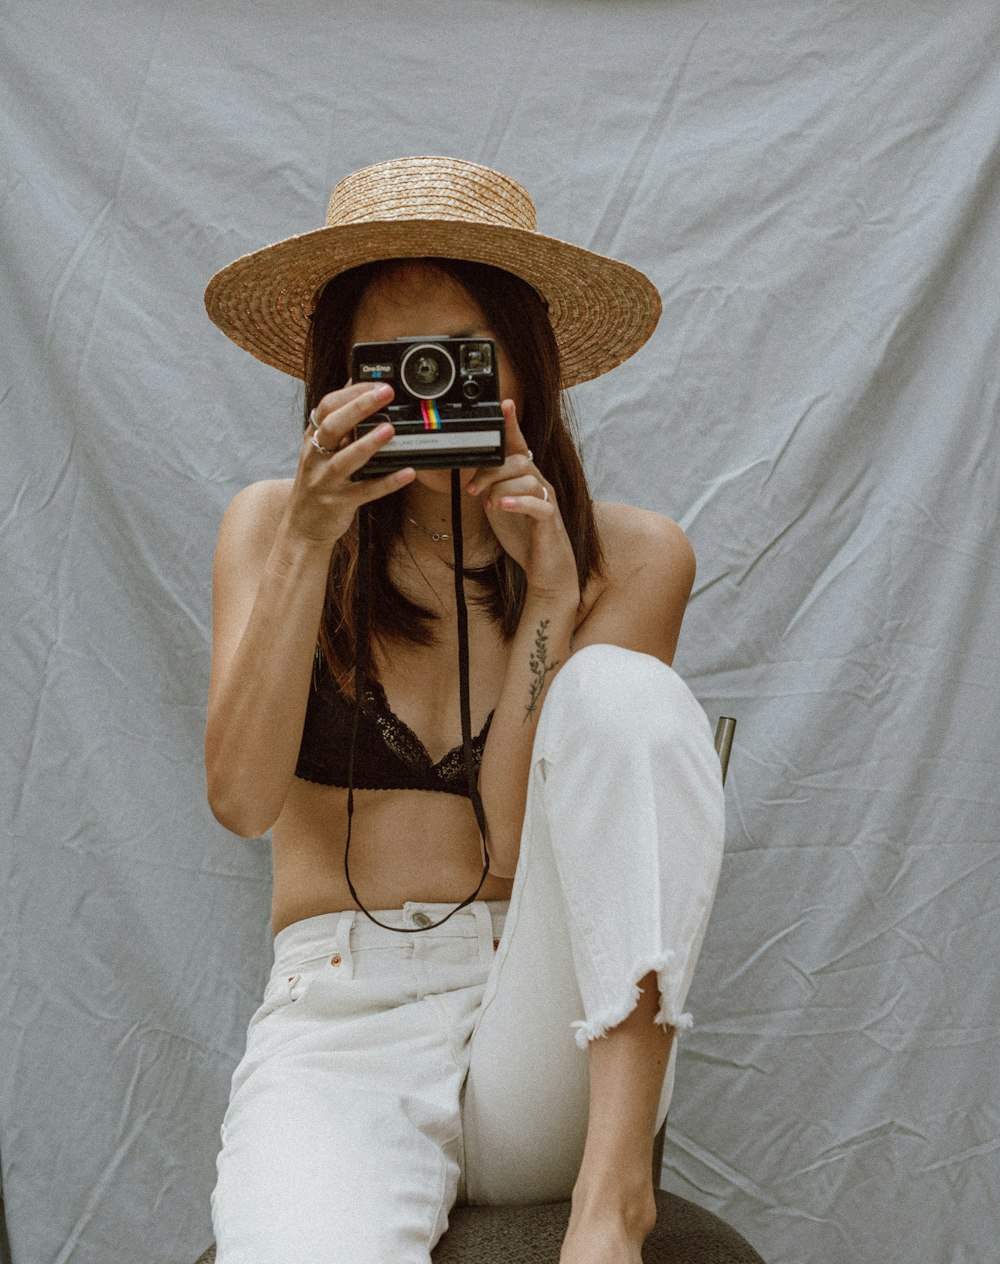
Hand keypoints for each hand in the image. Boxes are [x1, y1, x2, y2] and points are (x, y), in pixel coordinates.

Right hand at [286, 383, 413, 544]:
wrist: (300, 526)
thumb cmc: (317, 482)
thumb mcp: (320, 449)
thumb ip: (338, 422)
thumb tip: (355, 385)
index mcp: (313, 439)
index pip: (326, 407)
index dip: (350, 392)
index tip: (375, 383)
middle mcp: (316, 457)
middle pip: (332, 426)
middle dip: (358, 407)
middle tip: (385, 393)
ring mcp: (326, 481)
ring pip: (345, 460)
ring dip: (368, 444)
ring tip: (390, 429)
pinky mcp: (339, 503)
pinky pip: (364, 491)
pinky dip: (386, 482)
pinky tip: (407, 473)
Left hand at [467, 402, 579, 603]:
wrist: (546, 568)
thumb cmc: (524, 536)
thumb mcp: (500, 505)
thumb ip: (491, 486)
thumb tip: (472, 471)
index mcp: (526, 478)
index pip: (519, 445)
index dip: (512, 424)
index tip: (505, 404)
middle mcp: (539, 484)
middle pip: (518, 461)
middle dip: (491, 471)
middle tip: (473, 490)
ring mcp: (547, 500)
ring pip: (527, 479)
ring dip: (501, 489)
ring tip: (489, 504)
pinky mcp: (550, 520)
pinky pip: (537, 504)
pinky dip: (517, 502)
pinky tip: (502, 506)